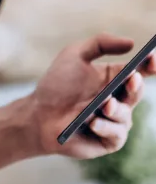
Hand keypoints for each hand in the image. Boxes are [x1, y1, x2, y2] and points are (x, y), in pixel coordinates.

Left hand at [28, 33, 155, 158]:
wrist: (39, 115)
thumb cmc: (56, 85)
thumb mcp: (74, 55)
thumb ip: (100, 43)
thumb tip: (131, 43)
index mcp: (114, 78)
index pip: (139, 70)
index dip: (149, 64)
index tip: (152, 57)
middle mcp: (119, 99)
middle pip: (137, 91)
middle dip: (136, 86)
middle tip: (131, 79)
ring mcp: (116, 120)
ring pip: (125, 114)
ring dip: (116, 109)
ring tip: (104, 104)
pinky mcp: (109, 140)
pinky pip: (116, 134)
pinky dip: (105, 127)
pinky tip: (93, 122)